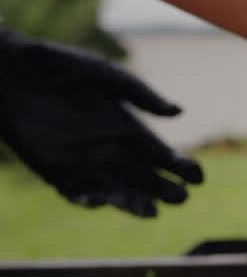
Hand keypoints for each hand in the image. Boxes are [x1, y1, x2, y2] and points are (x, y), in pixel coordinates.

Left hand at [0, 30, 202, 216]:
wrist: (8, 73)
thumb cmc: (58, 66)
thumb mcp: (104, 74)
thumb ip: (140, 93)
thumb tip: (178, 111)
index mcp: (130, 129)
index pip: (164, 157)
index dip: (182, 168)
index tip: (197, 177)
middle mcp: (114, 151)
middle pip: (148, 180)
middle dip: (166, 191)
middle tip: (180, 197)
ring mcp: (87, 165)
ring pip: (120, 193)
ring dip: (136, 204)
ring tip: (150, 210)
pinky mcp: (59, 174)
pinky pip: (82, 194)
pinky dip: (93, 200)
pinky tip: (103, 200)